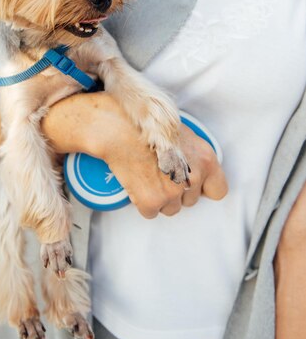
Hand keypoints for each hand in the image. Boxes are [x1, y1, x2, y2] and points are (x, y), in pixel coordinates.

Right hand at [101, 118, 226, 217]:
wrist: (121, 127)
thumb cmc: (148, 125)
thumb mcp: (183, 135)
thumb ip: (194, 157)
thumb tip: (192, 169)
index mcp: (206, 160)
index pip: (218, 190)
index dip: (203, 188)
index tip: (191, 185)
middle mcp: (194, 178)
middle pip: (190, 201)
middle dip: (176, 191)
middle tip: (160, 174)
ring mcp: (173, 192)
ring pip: (171, 209)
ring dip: (160, 199)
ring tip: (147, 177)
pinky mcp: (152, 201)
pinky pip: (151, 212)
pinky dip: (142, 203)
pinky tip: (137, 184)